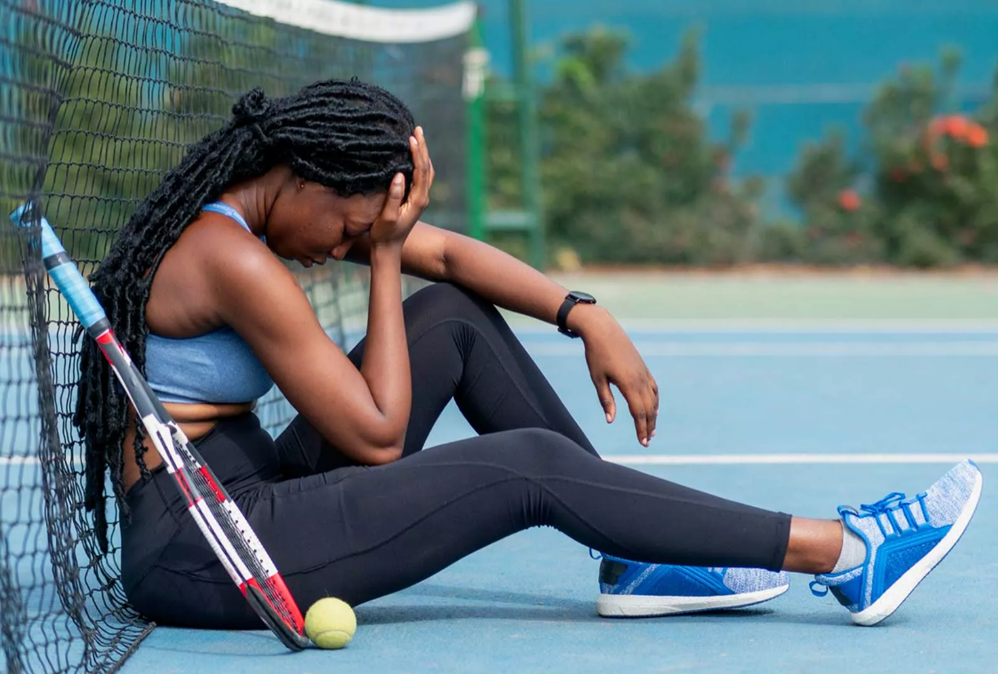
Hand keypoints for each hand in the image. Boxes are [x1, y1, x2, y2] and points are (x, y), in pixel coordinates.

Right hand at [369, 126, 434, 247]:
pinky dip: (419, 163)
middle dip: (423, 148)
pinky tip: (412, 156)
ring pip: (426, 171)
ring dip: (423, 154)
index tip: (412, 137)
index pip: (421, 171)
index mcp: (418, 200)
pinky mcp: (415, 200)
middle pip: (427, 168)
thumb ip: (393, 197)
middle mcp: (423, 198)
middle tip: (418, 129)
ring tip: (417, 137)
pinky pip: (421, 177)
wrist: (389, 249)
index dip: (417, 153)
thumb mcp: (387, 217)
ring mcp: (420, 199)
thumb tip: (399, 175)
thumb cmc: (384, 234)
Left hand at [579, 310, 658, 446]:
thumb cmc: (596, 355)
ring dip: (653, 416)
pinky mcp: (643, 368)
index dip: (640, 428)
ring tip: (651, 430)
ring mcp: (644, 373)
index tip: (642, 442)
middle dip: (648, 426)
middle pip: (649, 409)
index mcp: (628, 384)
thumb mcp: (598, 379)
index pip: (638, 412)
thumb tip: (611, 420)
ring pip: (653, 400)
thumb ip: (606, 400)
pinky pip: (653, 388)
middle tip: (646, 442)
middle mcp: (640, 379)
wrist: (603, 330)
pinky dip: (655, 401)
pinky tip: (654, 409)